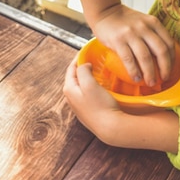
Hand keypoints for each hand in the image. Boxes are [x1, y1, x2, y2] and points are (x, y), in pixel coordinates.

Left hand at [63, 56, 179, 152]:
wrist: (110, 127)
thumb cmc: (100, 105)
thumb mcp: (89, 83)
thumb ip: (83, 70)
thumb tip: (84, 65)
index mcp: (69, 89)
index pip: (71, 68)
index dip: (79, 58)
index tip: (88, 51)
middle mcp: (71, 98)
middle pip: (76, 77)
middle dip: (83, 67)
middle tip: (94, 60)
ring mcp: (79, 106)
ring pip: (82, 86)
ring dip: (88, 77)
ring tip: (98, 71)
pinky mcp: (88, 111)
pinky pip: (88, 94)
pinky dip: (92, 87)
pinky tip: (101, 86)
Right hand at [92, 4, 174, 86]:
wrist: (105, 12)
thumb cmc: (125, 21)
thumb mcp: (143, 22)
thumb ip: (152, 35)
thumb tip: (161, 58)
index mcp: (153, 23)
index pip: (169, 43)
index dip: (172, 59)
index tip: (170, 69)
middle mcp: (144, 27)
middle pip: (160, 51)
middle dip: (165, 68)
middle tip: (164, 79)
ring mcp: (130, 34)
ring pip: (145, 57)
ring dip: (150, 73)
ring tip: (150, 82)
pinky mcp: (118, 40)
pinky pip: (129, 59)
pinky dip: (134, 71)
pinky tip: (136, 78)